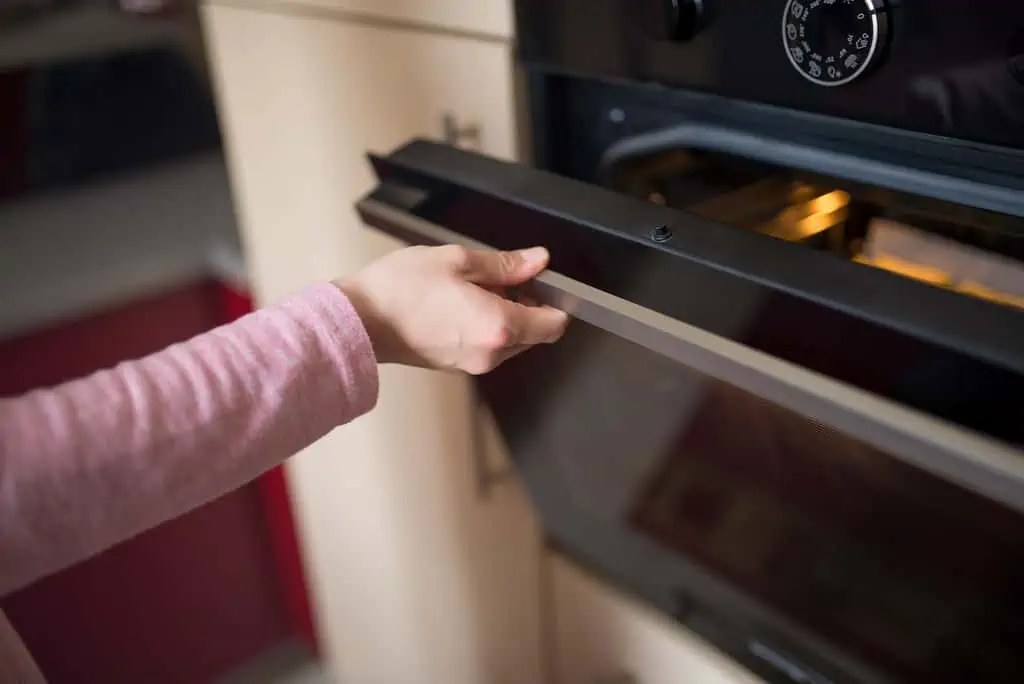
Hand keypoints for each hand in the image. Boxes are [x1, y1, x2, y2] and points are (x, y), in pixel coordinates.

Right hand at [336, 245, 569, 373]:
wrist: (358, 319)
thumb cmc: (401, 288)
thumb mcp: (458, 261)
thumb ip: (505, 264)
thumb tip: (537, 260)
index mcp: (499, 327)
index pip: (554, 325)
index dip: (554, 300)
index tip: (540, 281)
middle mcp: (491, 353)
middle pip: (534, 333)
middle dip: (526, 305)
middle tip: (498, 278)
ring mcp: (473, 364)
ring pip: (511, 341)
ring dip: (504, 316)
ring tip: (470, 290)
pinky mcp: (456, 366)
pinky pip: (487, 347)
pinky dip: (484, 327)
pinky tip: (458, 305)